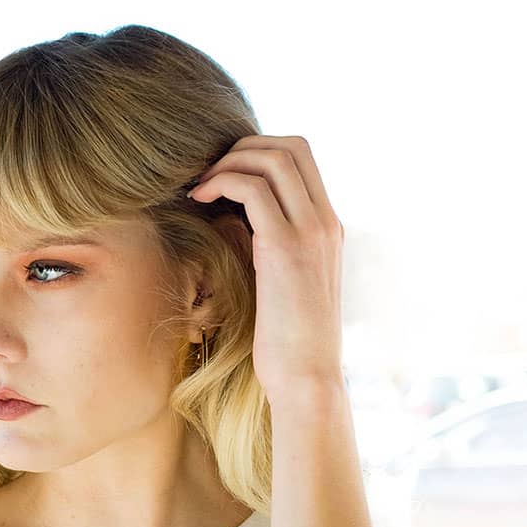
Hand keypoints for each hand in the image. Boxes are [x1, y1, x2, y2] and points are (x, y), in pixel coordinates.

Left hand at [189, 135, 343, 406]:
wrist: (306, 380)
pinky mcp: (285, 247)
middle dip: (243, 148)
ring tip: (198, 187)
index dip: (259, 153)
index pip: (303, 159)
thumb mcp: (279, 286)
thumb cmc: (286, 345)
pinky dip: (222, 182)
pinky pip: (253, 188)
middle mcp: (326, 222)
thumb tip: (229, 222)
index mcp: (328, 229)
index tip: (224, 176)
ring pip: (273, 158)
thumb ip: (266, 248)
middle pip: (291, 146)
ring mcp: (311, 231)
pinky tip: (199, 201)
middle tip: (208, 174)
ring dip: (228, 163)